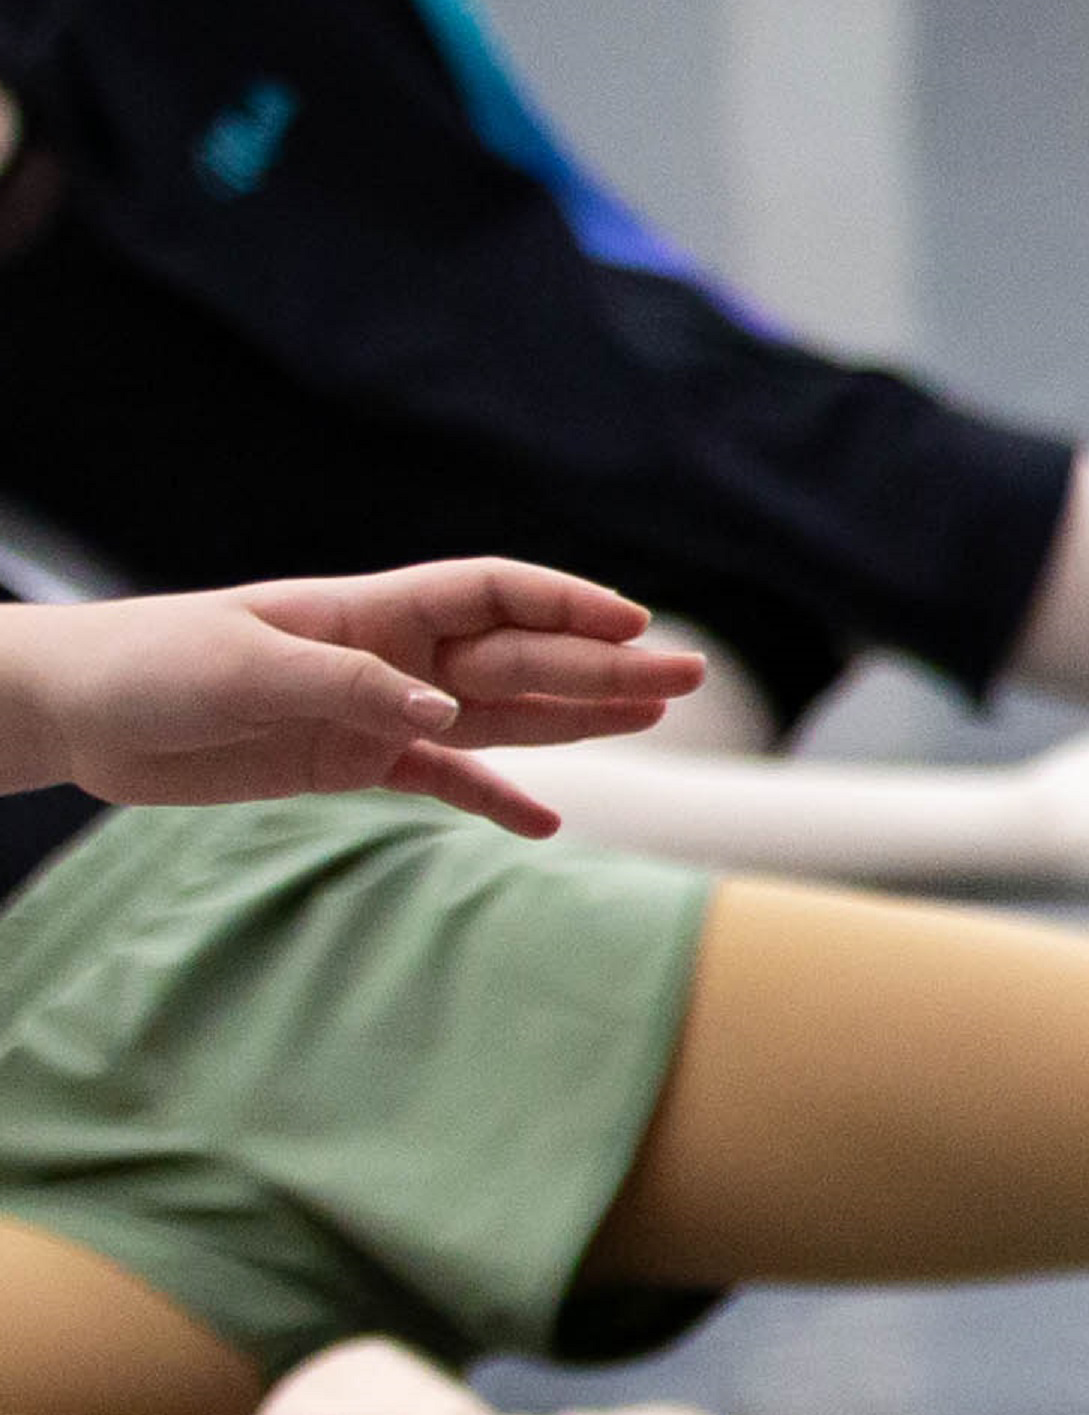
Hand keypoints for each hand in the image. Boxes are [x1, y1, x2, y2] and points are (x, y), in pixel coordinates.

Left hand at [6, 568, 700, 828]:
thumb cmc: (147, 665)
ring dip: (576, 717)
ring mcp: (377, 711)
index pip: (492, 594)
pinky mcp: (349, 763)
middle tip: (686, 677)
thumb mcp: (238, 669)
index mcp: (367, 613)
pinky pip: (443, 781)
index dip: (564, 605)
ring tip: (657, 715)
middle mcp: (389, 658)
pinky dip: (495, 798)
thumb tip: (440, 716)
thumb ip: (344, 686)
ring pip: (500, 714)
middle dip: (601, 665)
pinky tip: (548, 820)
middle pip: (517, 658)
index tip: (631, 625)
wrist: (77, 711)